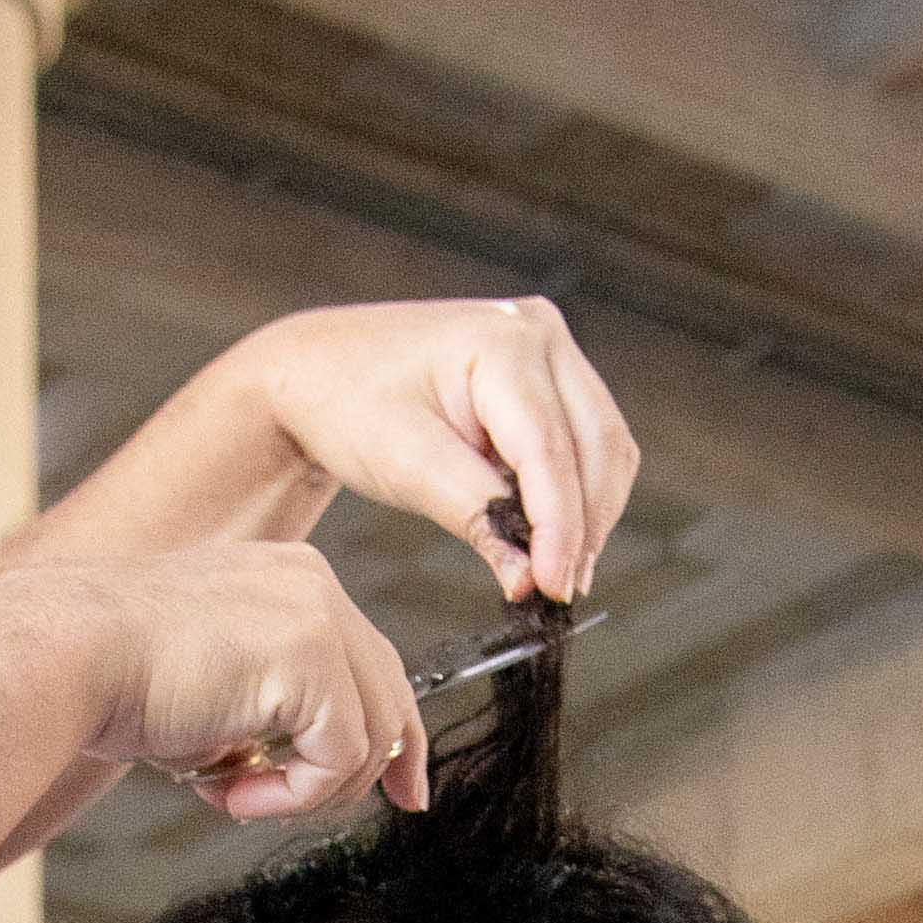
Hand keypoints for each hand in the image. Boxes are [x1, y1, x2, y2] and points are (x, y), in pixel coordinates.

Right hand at [21, 538, 423, 823]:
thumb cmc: (108, 676)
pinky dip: (294, 795)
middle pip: (389, 694)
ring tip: (237, 795)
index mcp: (289, 579)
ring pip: (370, 736)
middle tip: (366, 811)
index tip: (404, 787)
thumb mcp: (209, 682)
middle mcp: (312, 585)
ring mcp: (317, 617)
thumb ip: (265, 707)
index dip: (394, 729)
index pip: (370, 658)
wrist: (63, 656)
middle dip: (384, 767)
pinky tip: (233, 792)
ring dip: (308, 790)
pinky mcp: (311, 660)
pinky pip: (339, 758)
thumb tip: (303, 768)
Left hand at [222, 299, 641, 606]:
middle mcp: (539, 332)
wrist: (317, 370)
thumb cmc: (347, 403)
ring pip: (604, 447)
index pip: (549, 449)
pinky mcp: (549, 375)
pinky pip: (588, 442)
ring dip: (589, 514)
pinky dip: (577, 493)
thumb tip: (529, 579)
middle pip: (596, 445)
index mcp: (500, 341)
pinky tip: (551, 535)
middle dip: (583, 526)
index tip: (555, 586)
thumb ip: (476, 518)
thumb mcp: (405, 464)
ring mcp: (549, 348)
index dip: (558, 526)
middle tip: (559, 590)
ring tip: (555, 570)